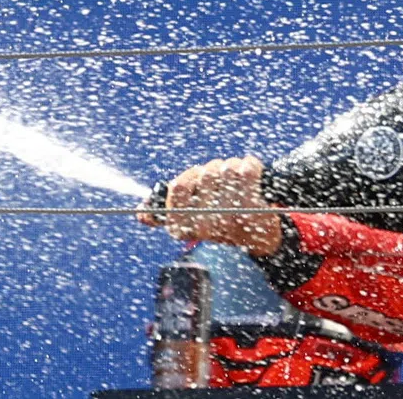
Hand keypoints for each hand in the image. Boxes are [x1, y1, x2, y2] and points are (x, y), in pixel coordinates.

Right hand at [136, 155, 282, 256]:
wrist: (261, 238)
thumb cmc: (222, 224)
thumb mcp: (191, 224)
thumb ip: (166, 216)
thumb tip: (141, 212)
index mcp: (185, 228)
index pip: (177, 188)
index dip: (188, 178)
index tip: (195, 181)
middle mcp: (206, 224)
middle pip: (204, 173)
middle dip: (212, 171)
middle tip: (220, 181)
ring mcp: (230, 215)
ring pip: (226, 168)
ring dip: (232, 167)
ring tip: (237, 181)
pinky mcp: (254, 205)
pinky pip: (247, 168)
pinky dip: (250, 165)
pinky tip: (252, 176)